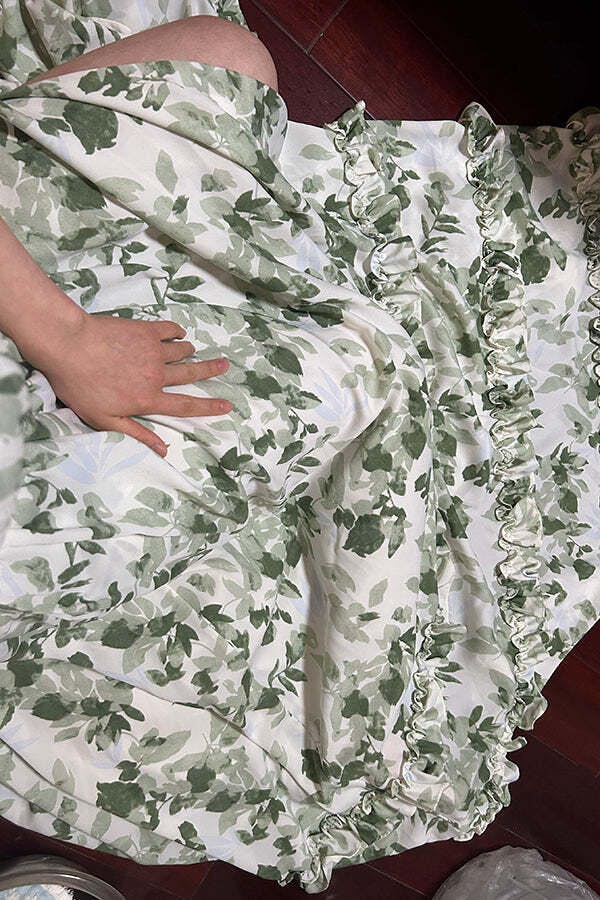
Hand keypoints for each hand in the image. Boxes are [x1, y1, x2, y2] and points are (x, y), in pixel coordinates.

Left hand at [37, 311, 231, 456]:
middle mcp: (157, 375)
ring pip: (181, 351)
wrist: (70, 345)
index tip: (227, 405)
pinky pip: (168, 330)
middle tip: (225, 366)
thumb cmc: (81, 386)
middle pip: (191, 374)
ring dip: (189, 351)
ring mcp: (153, 350)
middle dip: (210, 371)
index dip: (209, 407)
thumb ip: (137, 433)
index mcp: (149, 399)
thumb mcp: (105, 420)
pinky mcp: (144, 331)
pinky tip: (179, 332)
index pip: (186, 406)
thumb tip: (163, 450)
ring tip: (193, 350)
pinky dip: (177, 331)